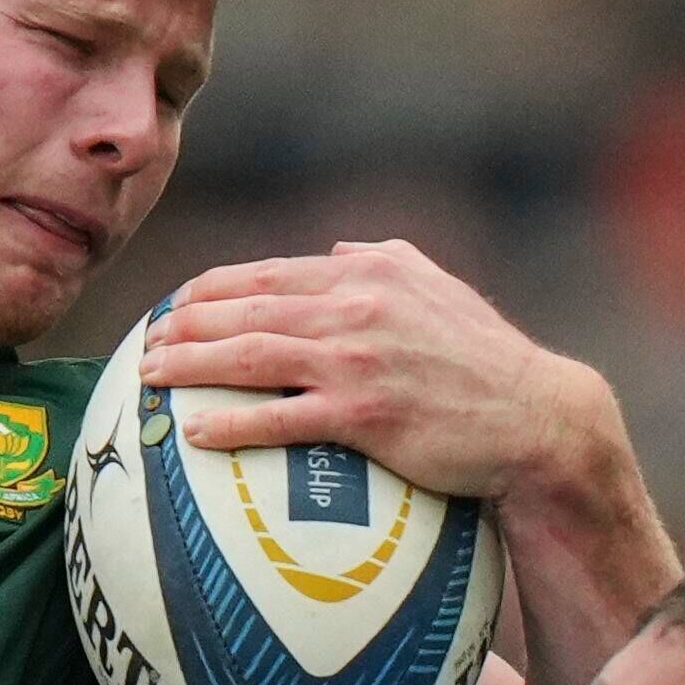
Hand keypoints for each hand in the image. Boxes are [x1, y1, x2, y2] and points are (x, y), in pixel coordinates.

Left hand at [141, 239, 612, 499]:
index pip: (269, 276)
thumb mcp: (439, 290)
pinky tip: (194, 432)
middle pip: (246, 313)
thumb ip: (384, 262)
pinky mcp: (365, 415)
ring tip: (151, 378)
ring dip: (191, 366)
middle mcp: (356, 308)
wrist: (537, 419)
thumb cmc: (485, 360)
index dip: (212, 290)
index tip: (175, 304)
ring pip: (251, 358)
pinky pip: (281, 418)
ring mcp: (358, 361)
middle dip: (186, 325)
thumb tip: (333, 252)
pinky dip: (232, 423)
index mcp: (368, 274)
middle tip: (146, 343)